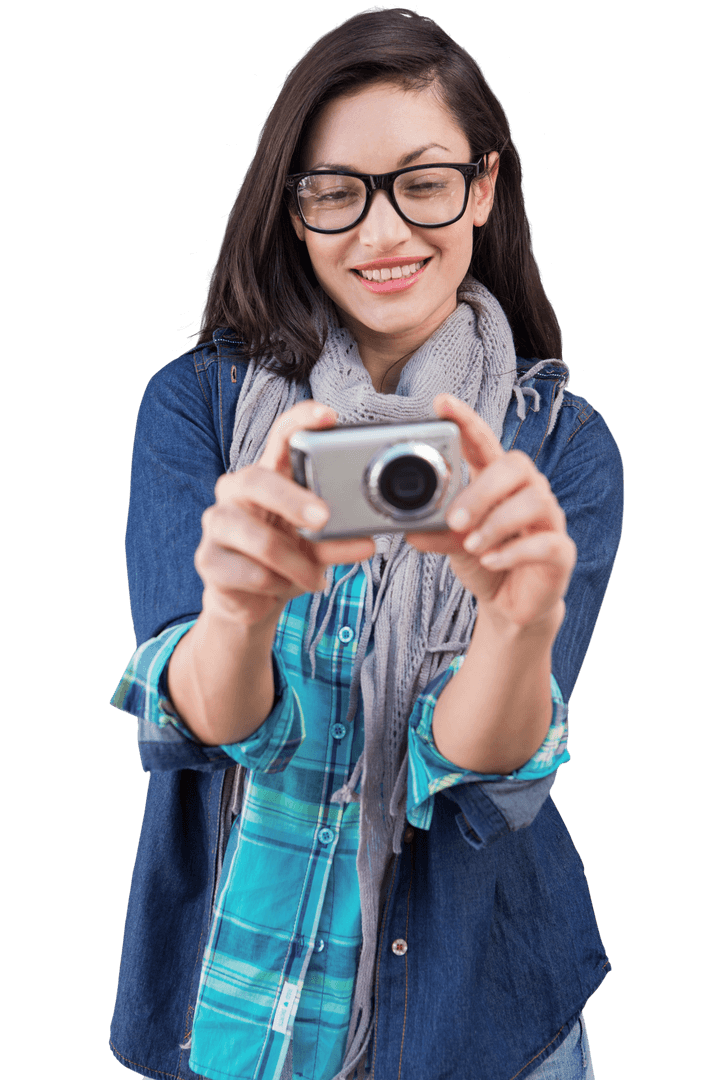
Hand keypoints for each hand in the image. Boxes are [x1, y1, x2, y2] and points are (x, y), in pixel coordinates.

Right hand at [195, 400, 375, 625]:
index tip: (329, 415)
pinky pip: (250, 572)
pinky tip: (280, 587)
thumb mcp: (316, 548)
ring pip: (259, 539)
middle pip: (258, 480)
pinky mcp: (207, 558)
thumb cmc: (286, 561)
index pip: (279, 436)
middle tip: (323, 519)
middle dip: (294, 500)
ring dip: (296, 564)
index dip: (302, 420)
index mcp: (267, 476)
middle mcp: (237, 490)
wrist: (251, 601)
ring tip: (315, 580)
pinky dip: (275, 585)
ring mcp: (217, 522)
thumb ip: (337, 540)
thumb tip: (365, 543)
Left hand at [406, 394, 575, 630]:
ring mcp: (548, 520)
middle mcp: (528, 491)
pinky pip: (547, 543)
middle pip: (516, 465)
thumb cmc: (484, 561)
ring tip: (471, 545)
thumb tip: (410, 529)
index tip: (441, 403)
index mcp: (498, 481)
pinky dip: (514, 551)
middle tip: (455, 519)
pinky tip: (489, 560)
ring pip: (535, 501)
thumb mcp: (452, 545)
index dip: (466, 420)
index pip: (485, 441)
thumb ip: (436, 532)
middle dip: (483, 489)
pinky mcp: (560, 552)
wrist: (509, 604)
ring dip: (497, 522)